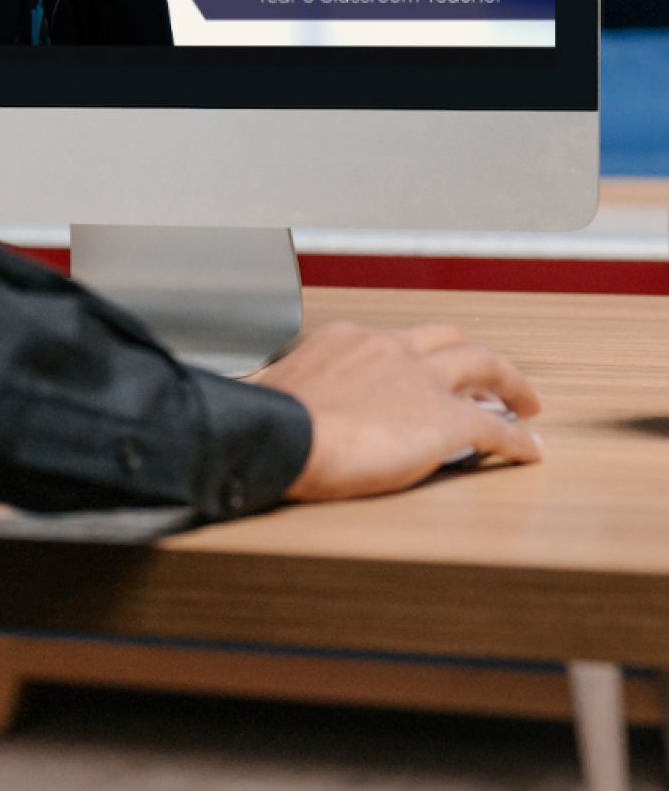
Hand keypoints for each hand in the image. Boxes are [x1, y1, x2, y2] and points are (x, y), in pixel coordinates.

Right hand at [252, 321, 542, 500]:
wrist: (282, 434)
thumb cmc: (268, 417)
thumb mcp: (273, 387)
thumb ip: (287, 389)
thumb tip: (261, 399)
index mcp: (349, 340)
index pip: (392, 340)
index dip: (415, 356)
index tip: (420, 371)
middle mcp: (390, 349)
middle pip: (449, 339)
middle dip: (473, 354)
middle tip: (490, 374)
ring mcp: (422, 382)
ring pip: (483, 365)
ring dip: (510, 382)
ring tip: (524, 400)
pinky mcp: (445, 421)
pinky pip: (496, 429)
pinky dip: (518, 440)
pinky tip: (528, 451)